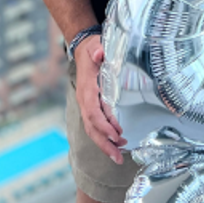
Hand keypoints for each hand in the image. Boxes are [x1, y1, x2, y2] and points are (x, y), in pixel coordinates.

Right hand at [73, 33, 125, 162]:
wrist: (84, 50)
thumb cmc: (93, 49)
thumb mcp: (97, 45)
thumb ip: (99, 49)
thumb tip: (100, 54)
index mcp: (87, 88)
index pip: (93, 112)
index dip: (103, 125)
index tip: (116, 135)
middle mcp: (85, 100)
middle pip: (91, 127)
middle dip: (104, 144)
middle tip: (118, 157)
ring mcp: (87, 105)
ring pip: (93, 130)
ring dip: (105, 145)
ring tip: (119, 155)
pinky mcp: (91, 107)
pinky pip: (96, 126)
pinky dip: (105, 137)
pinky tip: (118, 142)